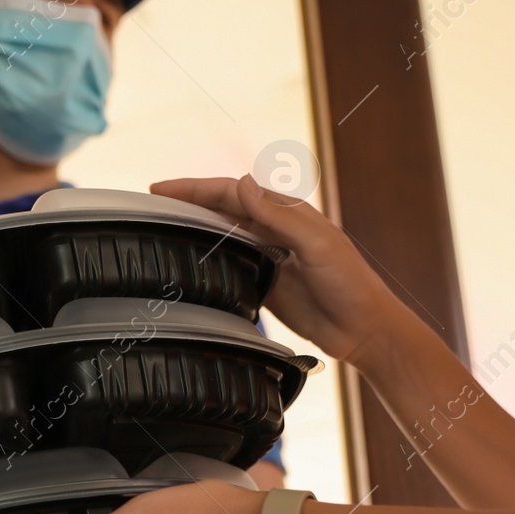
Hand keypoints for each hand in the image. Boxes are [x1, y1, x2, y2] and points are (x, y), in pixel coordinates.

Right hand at [150, 174, 408, 367]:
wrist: (364, 329)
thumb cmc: (350, 283)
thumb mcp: (316, 244)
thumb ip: (279, 216)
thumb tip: (243, 184)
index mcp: (286, 212)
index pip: (232, 193)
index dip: (195, 189)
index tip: (161, 189)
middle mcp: (274, 230)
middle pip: (222, 209)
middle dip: (188, 202)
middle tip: (151, 202)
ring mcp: (268, 256)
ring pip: (222, 234)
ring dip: (194, 226)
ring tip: (161, 224)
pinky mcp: (265, 283)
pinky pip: (230, 265)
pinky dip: (208, 257)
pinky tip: (188, 259)